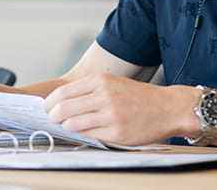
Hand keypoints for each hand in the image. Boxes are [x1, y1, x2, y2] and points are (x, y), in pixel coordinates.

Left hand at [44, 74, 196, 145]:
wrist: (167, 108)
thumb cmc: (138, 97)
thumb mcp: (113, 83)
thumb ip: (89, 90)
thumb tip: (60, 101)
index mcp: (101, 81)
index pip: (62, 93)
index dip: (50, 103)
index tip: (48, 108)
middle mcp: (104, 96)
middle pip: (63, 109)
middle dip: (54, 116)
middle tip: (54, 119)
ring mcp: (110, 116)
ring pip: (73, 124)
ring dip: (68, 127)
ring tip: (73, 125)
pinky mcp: (116, 133)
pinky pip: (89, 135)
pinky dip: (85, 134)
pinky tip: (90, 130)